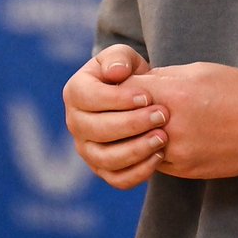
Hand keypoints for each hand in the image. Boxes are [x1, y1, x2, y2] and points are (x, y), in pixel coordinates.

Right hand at [63, 45, 168, 189]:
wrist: (136, 98)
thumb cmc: (128, 73)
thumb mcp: (123, 58)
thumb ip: (118, 58)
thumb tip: (116, 72)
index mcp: (75, 92)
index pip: (89, 98)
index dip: (118, 99)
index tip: (147, 96)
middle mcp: (75, 123)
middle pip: (98, 130)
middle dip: (133, 124)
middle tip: (162, 115)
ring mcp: (87, 149)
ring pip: (106, 158)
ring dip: (137, 150)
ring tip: (163, 137)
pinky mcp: (102, 169)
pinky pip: (117, 179)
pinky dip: (139, 172)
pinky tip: (160, 156)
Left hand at [127, 62, 237, 179]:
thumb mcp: (200, 71)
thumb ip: (165, 77)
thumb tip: (138, 81)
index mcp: (174, 93)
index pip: (124, 91)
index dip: (119, 88)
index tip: (122, 87)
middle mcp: (171, 124)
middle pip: (125, 121)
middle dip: (124, 113)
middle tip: (125, 108)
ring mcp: (178, 151)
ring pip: (137, 145)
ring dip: (138, 135)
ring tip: (146, 124)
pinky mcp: (186, 169)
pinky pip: (156, 162)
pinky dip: (155, 151)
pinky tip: (168, 139)